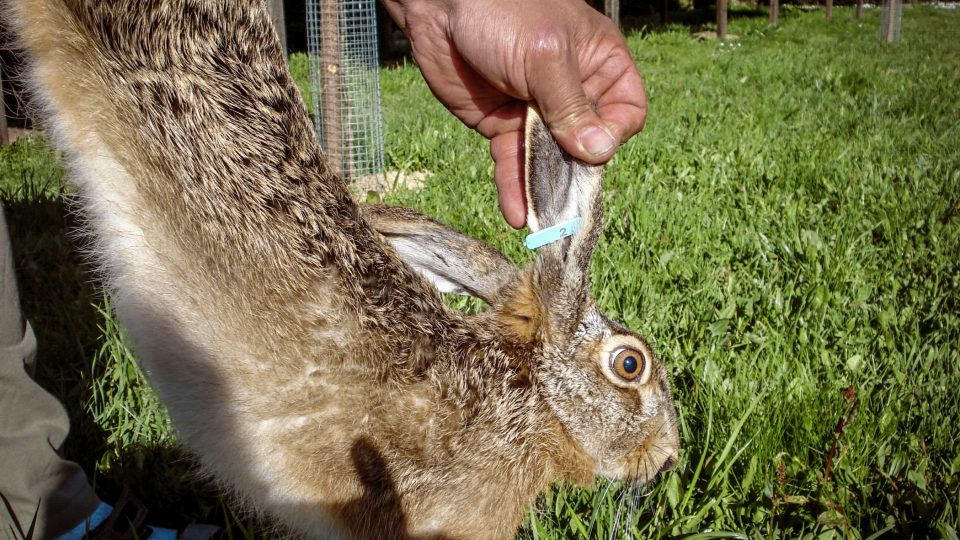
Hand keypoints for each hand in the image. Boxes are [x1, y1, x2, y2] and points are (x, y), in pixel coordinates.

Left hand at [383, 0, 646, 227]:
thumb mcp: (544, 54)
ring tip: (544, 225)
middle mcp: (572, 91)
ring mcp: (536, 111)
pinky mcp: (502, 126)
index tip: (593, 148)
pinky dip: (515, 188)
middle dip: (578, 175)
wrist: (437, 5)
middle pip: (587, 143)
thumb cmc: (502, 10)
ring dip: (546, 191)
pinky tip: (517, 214)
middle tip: (568, 207)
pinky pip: (514, 163)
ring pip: (550, 160)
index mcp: (599, 63)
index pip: (626, 111)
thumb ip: (570, 105)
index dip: (613, 134)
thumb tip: (599, 153)